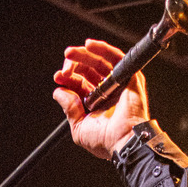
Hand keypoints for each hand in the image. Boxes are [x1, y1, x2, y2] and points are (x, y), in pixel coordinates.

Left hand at [53, 39, 149, 159]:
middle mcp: (107, 92)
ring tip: (70, 53)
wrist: (123, 140)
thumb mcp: (79, 127)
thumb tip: (58, 92)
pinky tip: (89, 45)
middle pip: (88, 69)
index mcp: (96, 103)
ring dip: (83, 54)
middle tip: (64, 68)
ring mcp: (118, 83)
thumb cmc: (105, 141)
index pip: (80, 83)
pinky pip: (115, 56)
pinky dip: (102, 48)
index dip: (68, 78)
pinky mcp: (129, 76)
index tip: (58, 77)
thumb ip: (69, 109)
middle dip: (73, 65)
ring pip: (99, 61)